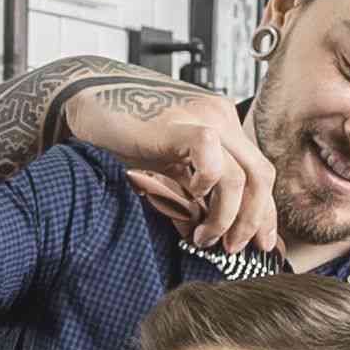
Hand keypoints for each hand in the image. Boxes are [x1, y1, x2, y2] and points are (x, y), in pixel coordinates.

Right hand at [61, 80, 280, 255]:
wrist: (85, 101)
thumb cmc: (120, 137)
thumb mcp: (167, 168)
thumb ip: (193, 192)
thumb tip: (210, 232)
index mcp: (223, 127)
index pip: (260, 173)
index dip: (264, 213)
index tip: (259, 244)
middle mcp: (220, 118)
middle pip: (261, 175)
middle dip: (254, 220)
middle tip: (235, 248)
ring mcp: (202, 117)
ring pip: (241, 174)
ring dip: (228, 216)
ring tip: (204, 237)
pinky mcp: (178, 123)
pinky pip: (211, 157)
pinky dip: (206, 183)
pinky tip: (188, 195)